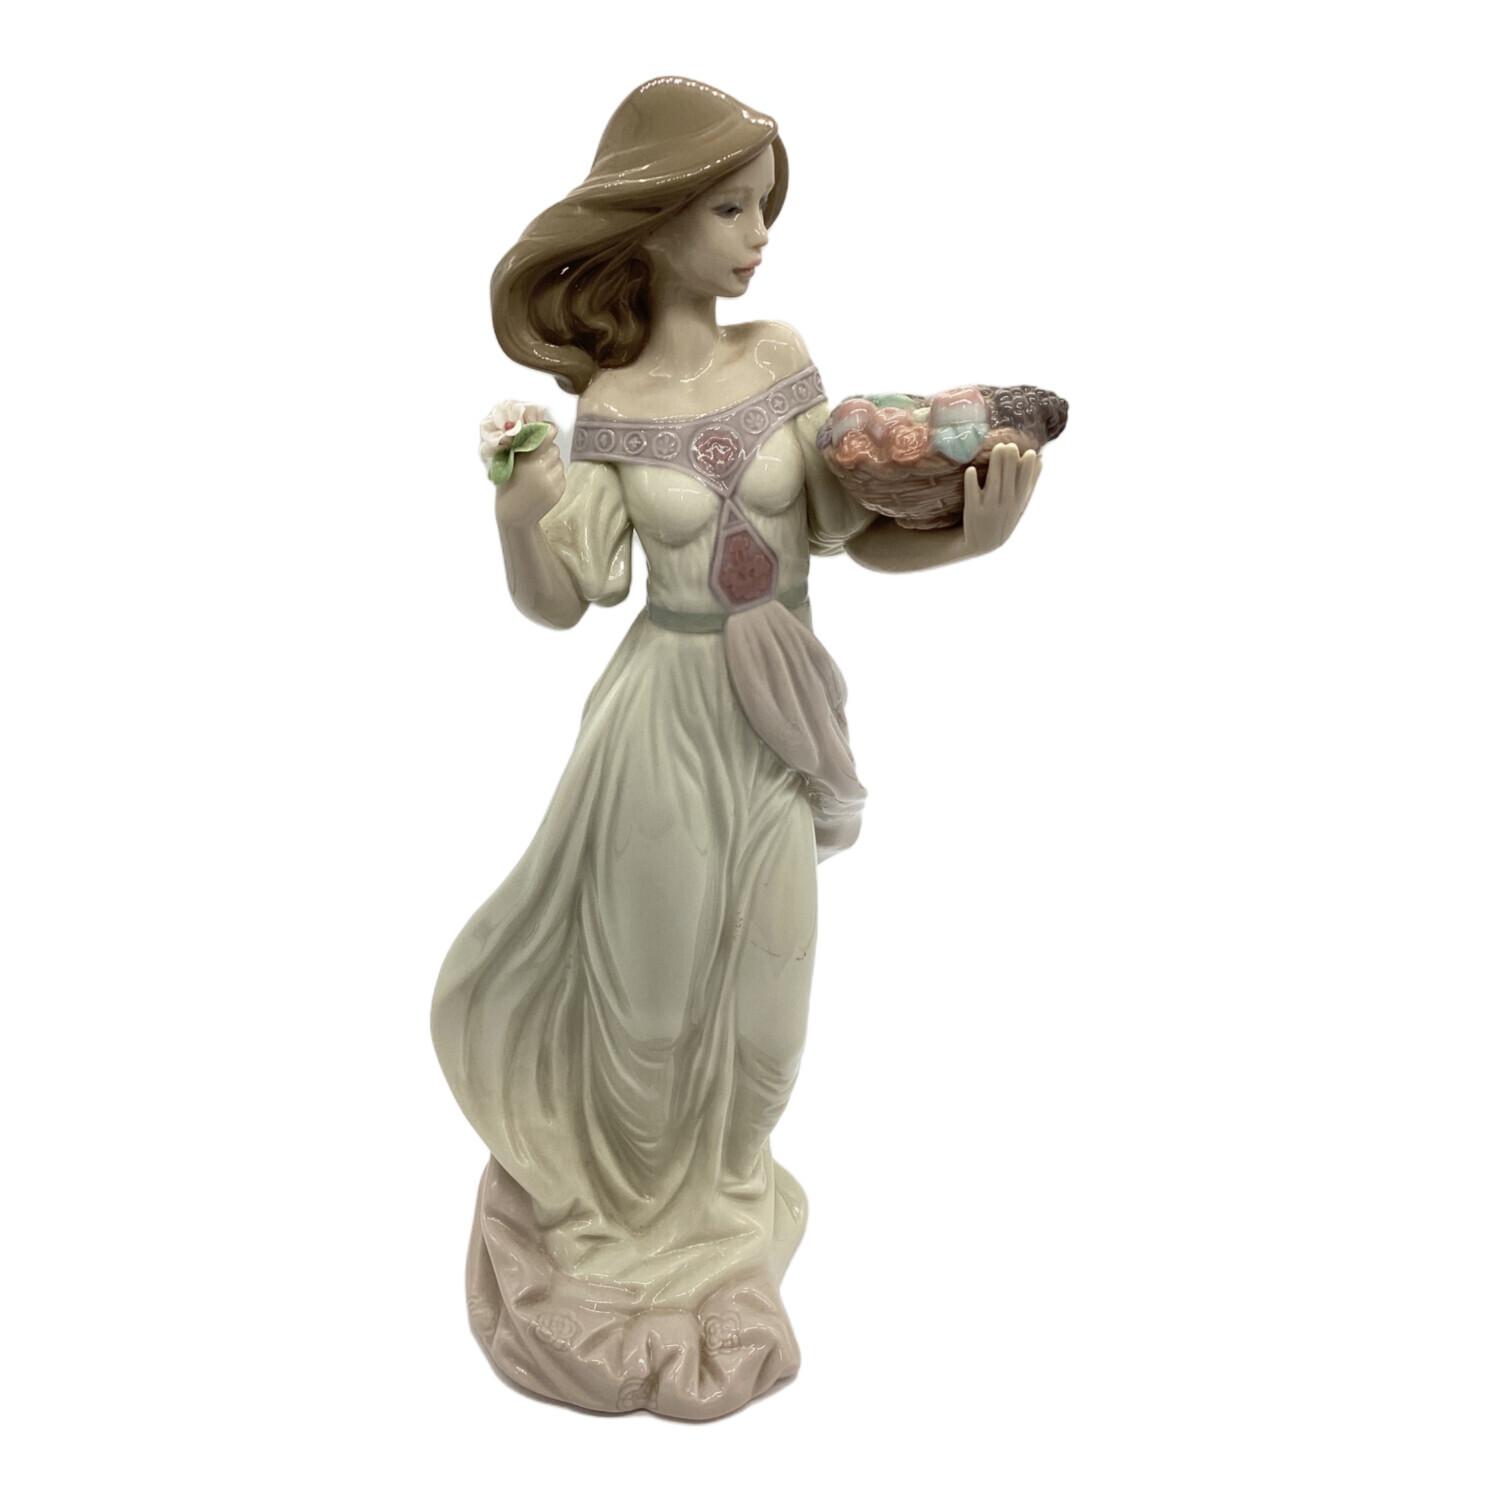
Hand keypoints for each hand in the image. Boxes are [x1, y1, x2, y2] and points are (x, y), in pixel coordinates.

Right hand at [494, 405, 563, 529]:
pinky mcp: (559, 490)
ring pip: (558, 461)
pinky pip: (561, 474)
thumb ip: (519, 441)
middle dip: (546, 450)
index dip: (546, 430)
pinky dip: (553, 475)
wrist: (514, 516)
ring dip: (550, 463)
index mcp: (526, 458)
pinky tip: (541, 483)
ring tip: (536, 474)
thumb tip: (531, 414)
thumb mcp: (507, 461)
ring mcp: (552, 481)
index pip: (546, 434)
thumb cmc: (508, 484)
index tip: (543, 431)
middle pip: (553, 448)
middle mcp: (541, 469)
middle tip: (534, 459)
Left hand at [962, 442, 1041, 557]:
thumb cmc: (1003, 518)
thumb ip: (1029, 483)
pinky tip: (971, 469)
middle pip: (1009, 480)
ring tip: (998, 447)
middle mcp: (1005, 505)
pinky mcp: (972, 510)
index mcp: (1018, 502)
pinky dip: (971, 482)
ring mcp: (988, 507)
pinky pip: (972, 494)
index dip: (1028, 469)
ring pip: (993, 483)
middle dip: (1011, 462)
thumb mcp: (1020, 504)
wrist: (982, 543)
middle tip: (1010, 445)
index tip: (1029, 452)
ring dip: (996, 465)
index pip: (1025, 483)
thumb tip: (1041, 460)